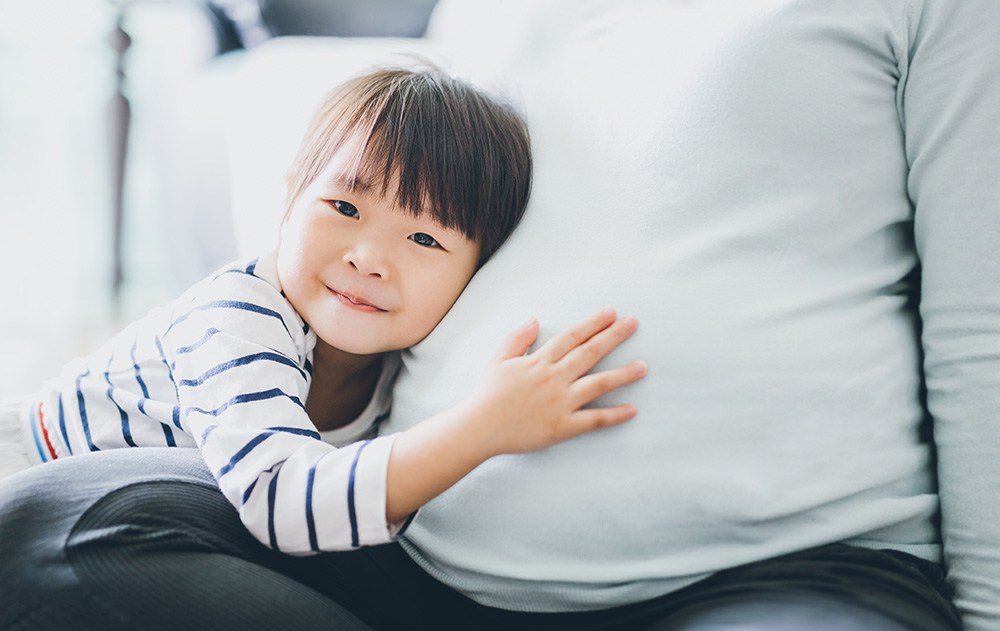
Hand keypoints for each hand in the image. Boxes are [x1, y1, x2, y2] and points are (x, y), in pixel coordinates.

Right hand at [461, 309, 646, 457]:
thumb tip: (536, 320)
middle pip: (590, 352)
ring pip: (598, 384)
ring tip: (643, 367)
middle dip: (614, 336)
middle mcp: (554, 378)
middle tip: (634, 323)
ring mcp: (560, 402)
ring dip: (623, 374)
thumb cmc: (488, 394)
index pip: (572, 336)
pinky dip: (614, 415)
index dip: (593, 323)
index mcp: (540, 361)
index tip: (612, 313)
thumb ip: (518, 339)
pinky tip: (632, 410)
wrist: (479, 428)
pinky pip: (594, 420)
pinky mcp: (563, 426)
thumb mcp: (499, 360)